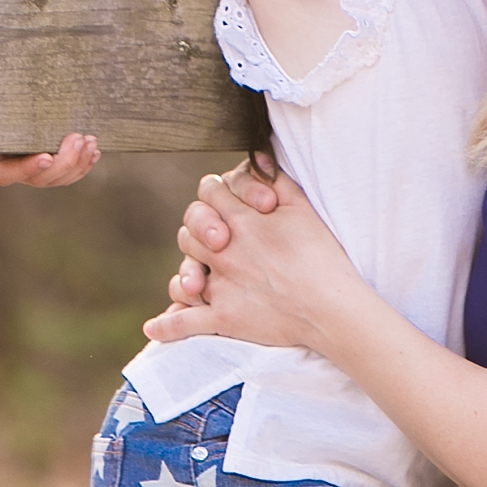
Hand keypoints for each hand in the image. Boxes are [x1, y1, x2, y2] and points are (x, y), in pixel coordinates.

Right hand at [0, 132, 99, 186]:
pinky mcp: (48, 168)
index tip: (46, 157)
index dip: (28, 167)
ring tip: (90, 141)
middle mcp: (12, 171)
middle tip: (77, 137)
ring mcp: (32, 172)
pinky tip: (93, 152)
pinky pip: (67, 175)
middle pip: (39, 179)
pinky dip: (82, 165)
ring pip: (57, 179)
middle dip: (63, 161)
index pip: (7, 173)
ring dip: (77, 162)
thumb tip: (3, 80)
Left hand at [143, 164, 358, 351]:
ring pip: (183, 272)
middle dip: (198, 231)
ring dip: (186, 273)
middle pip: (189, 231)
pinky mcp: (223, 319)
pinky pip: (185, 321)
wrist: (331, 306)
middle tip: (215, 240)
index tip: (225, 204)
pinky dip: (167, 325)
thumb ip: (275, 179)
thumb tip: (256, 160)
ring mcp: (220, 285)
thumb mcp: (303, 207)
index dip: (216, 194)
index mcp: (242, 220)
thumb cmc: (322, 256)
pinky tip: (155, 326)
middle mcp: (224, 251)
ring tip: (194, 278)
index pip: (209, 193)